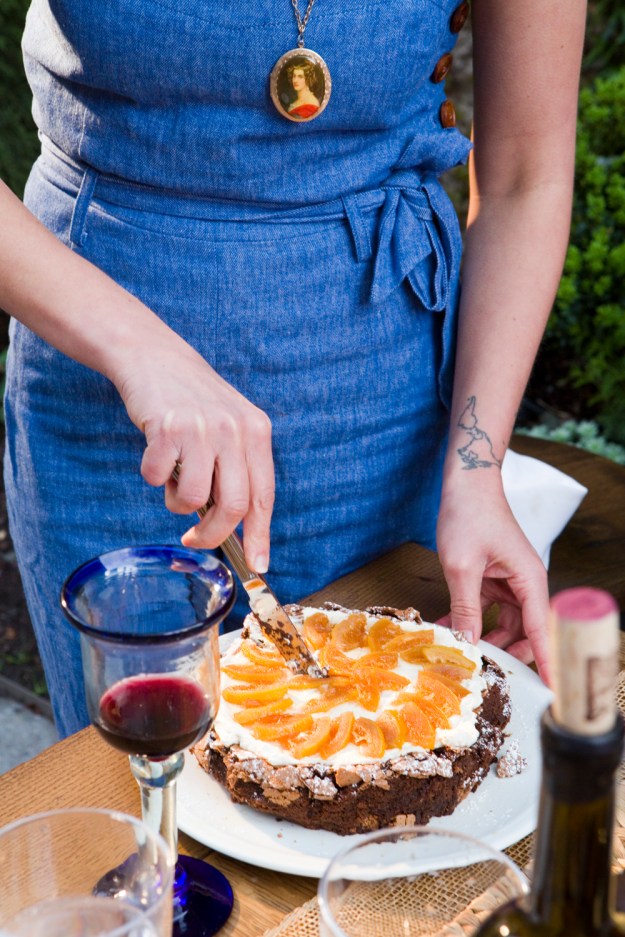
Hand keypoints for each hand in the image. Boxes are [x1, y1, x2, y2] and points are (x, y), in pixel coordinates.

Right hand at [113, 329, 274, 572]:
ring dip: (177, 501)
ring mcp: (201, 428)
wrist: (155, 358)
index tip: (258, 564)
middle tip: (196, 540)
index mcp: (257, 432)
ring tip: (173, 480)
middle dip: (214, 535)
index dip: (260, 535)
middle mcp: (234, 430)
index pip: (264, 495)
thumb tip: (238, 527)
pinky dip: (152, 476)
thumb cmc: (194, 401)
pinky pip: (157, 478)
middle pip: (234, 506)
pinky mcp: (167, 428)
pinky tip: (155, 454)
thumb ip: (237, 469)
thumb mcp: (230, 426)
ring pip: (194, 498)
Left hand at [436, 472, 549, 683]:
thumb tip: (467, 644)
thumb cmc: (469, 515)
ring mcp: (510, 581)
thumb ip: (466, 607)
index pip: (542, 631)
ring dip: (482, 637)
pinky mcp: (493, 577)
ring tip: (458, 653)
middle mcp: (526, 584)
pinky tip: (446, 627)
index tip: (552, 690)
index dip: (546, 662)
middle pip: (524, 632)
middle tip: (482, 674)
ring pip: (504, 624)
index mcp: (530, 580)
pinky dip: (470, 618)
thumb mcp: (462, 566)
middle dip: (505, 653)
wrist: (466, 483)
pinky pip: (487, 608)